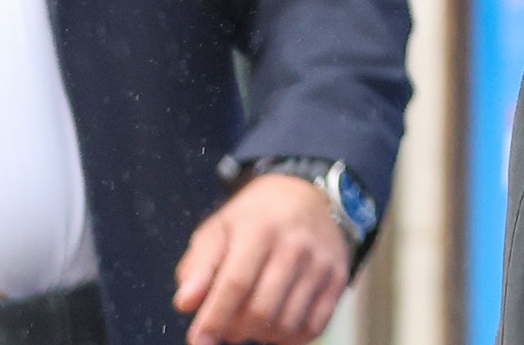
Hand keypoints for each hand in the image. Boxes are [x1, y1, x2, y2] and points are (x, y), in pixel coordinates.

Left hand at [171, 171, 353, 344]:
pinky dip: (289, 338)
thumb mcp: (218, 230)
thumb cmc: (253, 219)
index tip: (198, 340)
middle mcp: (295, 245)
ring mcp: (320, 262)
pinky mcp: (337, 277)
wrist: (307, 194)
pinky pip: (313, 327)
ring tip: (250, 321)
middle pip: (260, 309)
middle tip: (226, 327)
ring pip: (286, 323)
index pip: (235, 284)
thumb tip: (186, 303)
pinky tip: (275, 325)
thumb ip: (198, 266)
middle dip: (234, 330)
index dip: (214, 318)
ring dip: (260, 335)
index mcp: (260, 229)